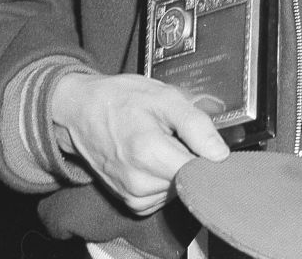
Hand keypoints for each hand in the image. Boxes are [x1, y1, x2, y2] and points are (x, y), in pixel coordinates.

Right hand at [47, 71, 228, 215]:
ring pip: (180, 190)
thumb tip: (221, 154)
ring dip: (177, 170)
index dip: (208, 155)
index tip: (202, 140)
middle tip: (174, 135)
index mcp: (149, 153)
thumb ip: (196, 125)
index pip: (201, 171)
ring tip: (159, 144)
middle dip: (191, 159)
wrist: (81, 111)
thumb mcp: (164, 97)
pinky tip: (153, 160)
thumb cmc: (121, 100)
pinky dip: (165, 180)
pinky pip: (165, 197)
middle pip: (191, 181)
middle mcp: (139, 182)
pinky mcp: (132, 204)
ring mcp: (133, 196)